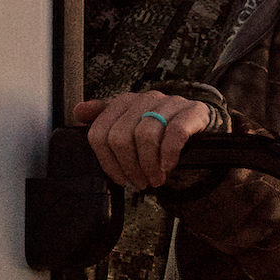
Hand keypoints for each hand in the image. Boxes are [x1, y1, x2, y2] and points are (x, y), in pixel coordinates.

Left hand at [76, 91, 213, 190]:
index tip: (119, 177)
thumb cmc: (162, 133)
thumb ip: (104, 120)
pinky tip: (168, 166)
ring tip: (155, 178)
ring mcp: (170, 103)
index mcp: (126, 102)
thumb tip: (79, 111)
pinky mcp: (192, 113)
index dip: (107, 162)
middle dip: (129, 166)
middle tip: (139, 181)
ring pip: (145, 135)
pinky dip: (168, 156)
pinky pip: (174, 134)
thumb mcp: (131, 128)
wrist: (200, 130)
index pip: (100, 132)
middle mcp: (146, 99)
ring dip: (148, 165)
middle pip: (121, 137)